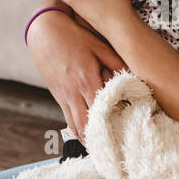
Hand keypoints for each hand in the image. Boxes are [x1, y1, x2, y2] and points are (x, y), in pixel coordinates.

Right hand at [24, 7, 125, 140]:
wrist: (44, 30)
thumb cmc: (74, 36)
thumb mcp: (98, 45)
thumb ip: (116, 63)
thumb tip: (134, 76)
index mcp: (86, 79)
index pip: (100, 110)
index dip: (110, 124)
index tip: (122, 133)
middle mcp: (73, 91)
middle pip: (86, 124)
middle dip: (98, 138)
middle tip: (112, 148)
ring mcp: (63, 95)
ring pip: (74, 126)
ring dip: (86, 138)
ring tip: (100, 148)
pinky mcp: (58, 95)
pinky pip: (67, 118)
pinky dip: (76, 129)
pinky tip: (85, 135)